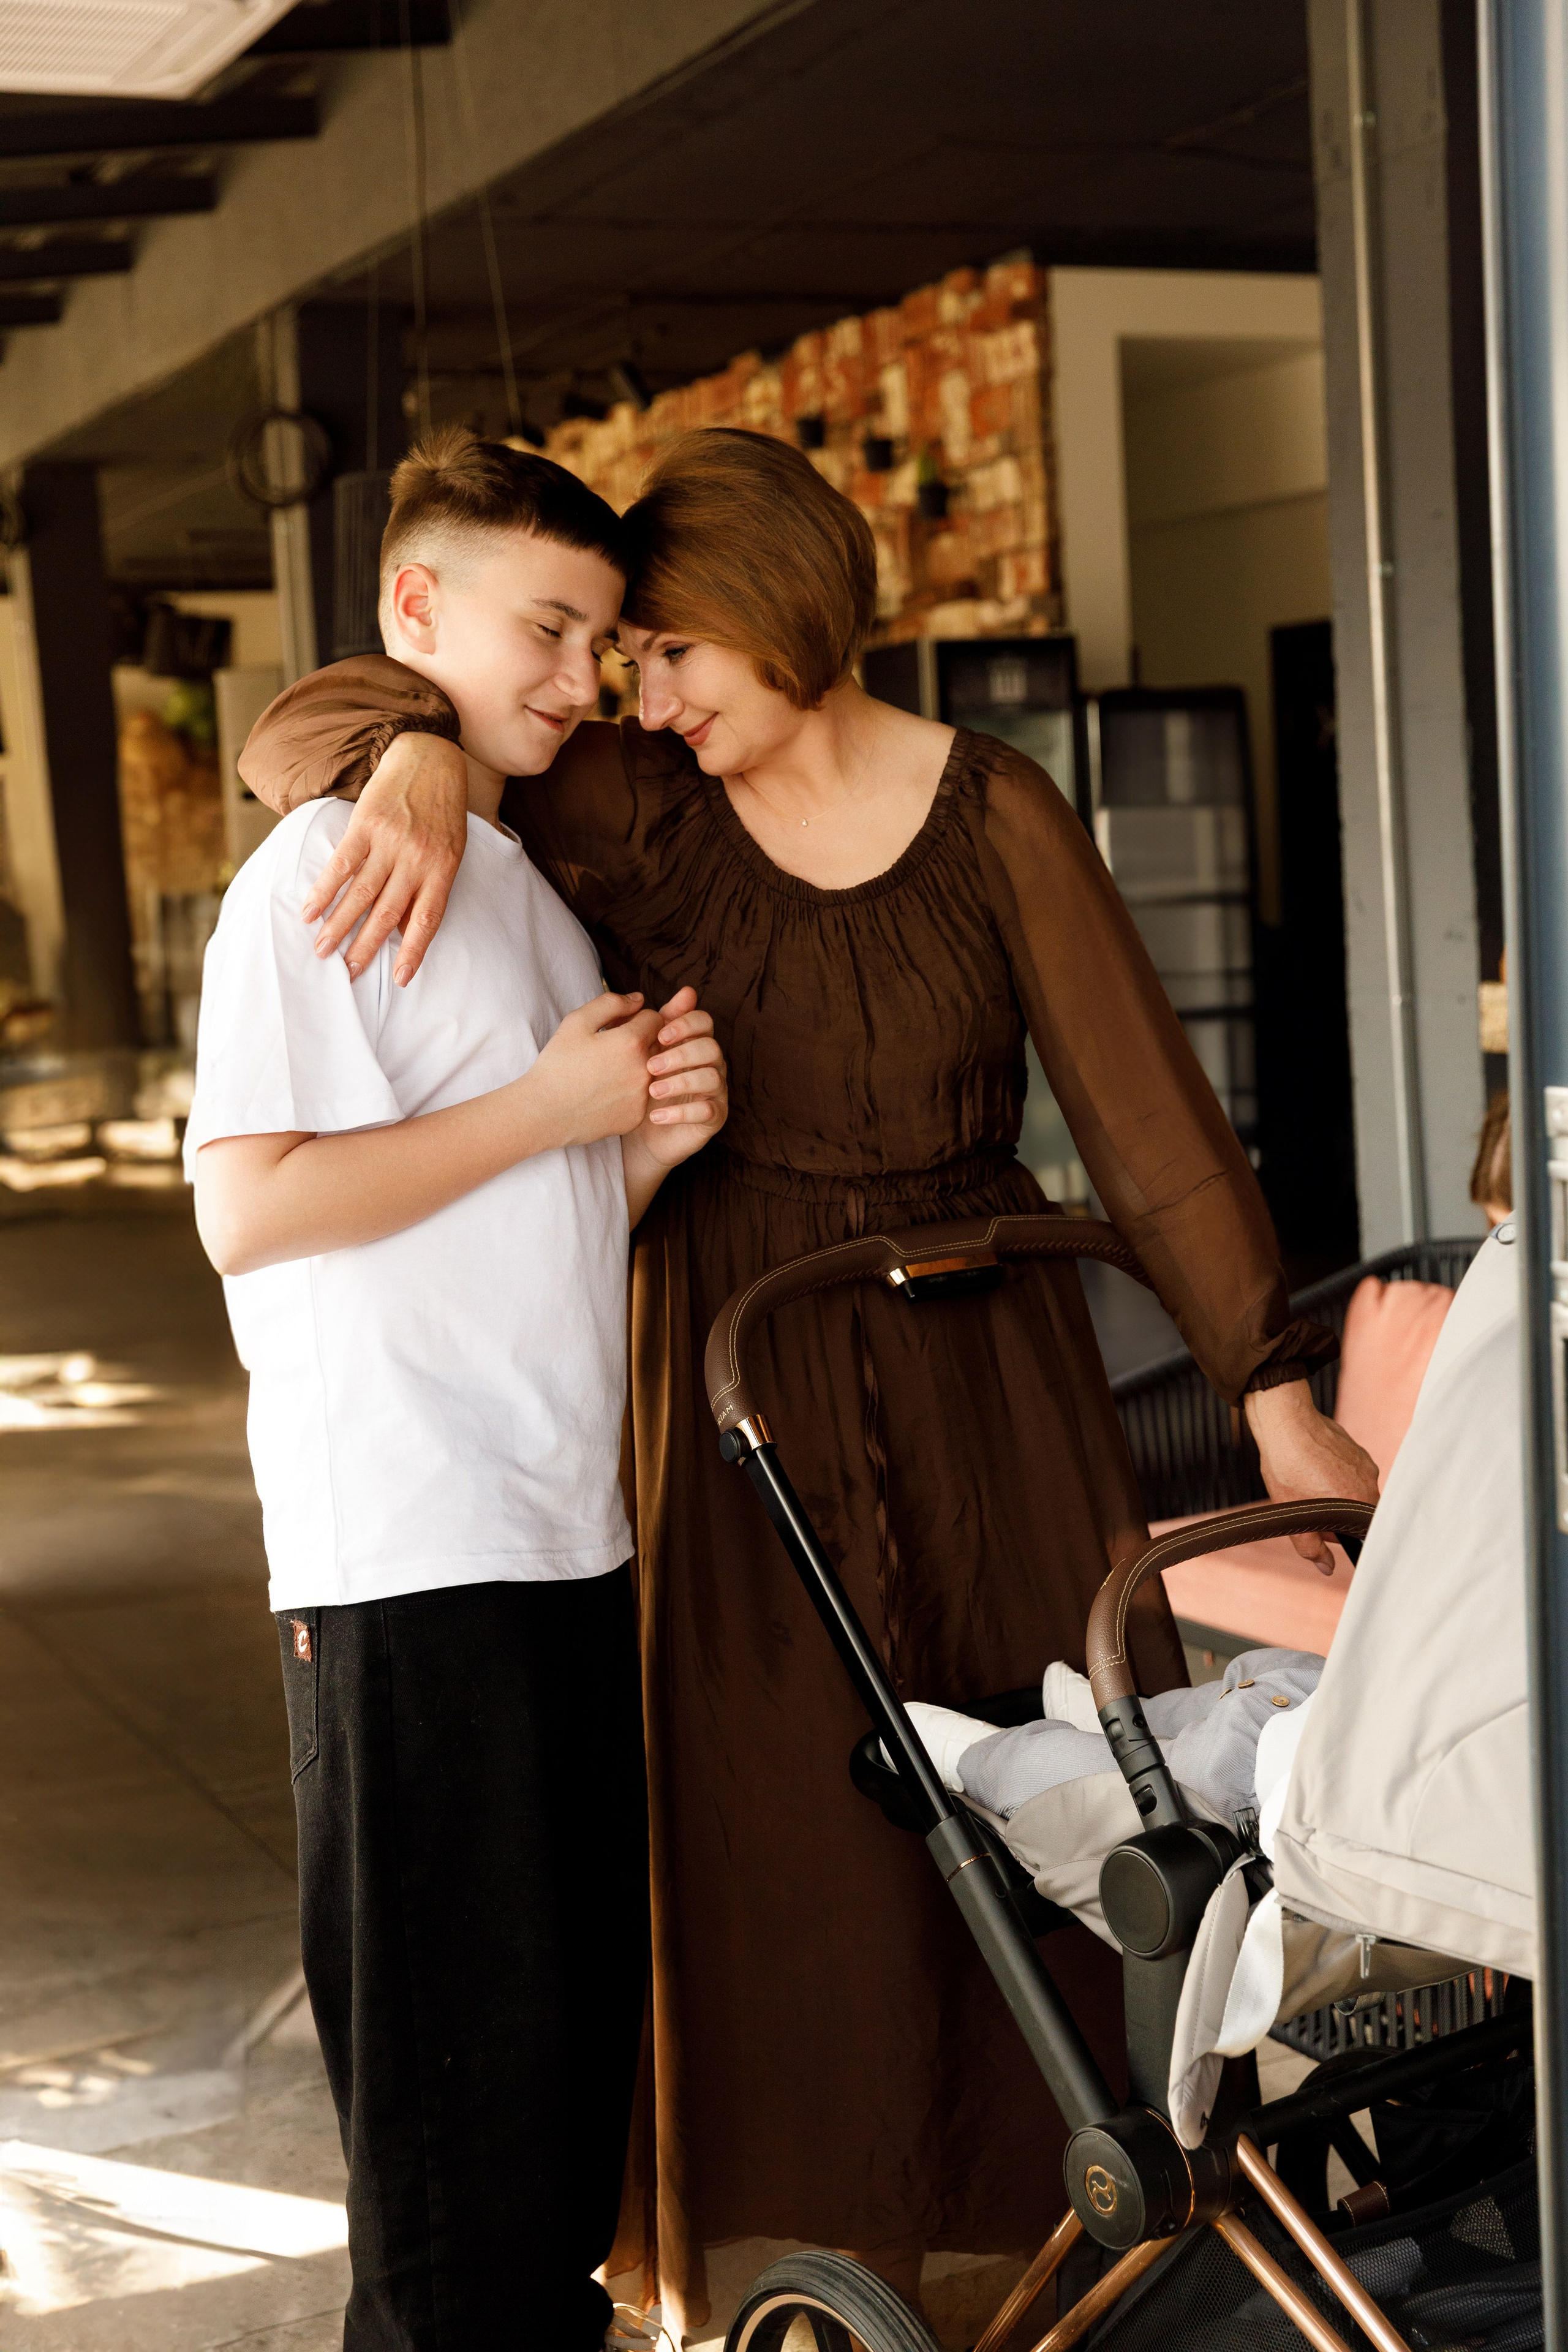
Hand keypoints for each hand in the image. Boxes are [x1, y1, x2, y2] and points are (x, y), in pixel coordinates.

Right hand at [303, 732, 468, 985]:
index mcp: (442, 869)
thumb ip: (430, 887)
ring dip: (339, 926)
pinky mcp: (366, 824)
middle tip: (348, 973)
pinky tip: (310, 911)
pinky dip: (325, 890)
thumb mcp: (449, 850)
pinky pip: (342, 865)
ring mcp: (391, 842)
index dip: (413, 952)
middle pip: (388, 913)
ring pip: (361, 894)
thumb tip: (406, 929)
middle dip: (366, 947)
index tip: (400, 980)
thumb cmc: (441, 811)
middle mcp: (417, 859)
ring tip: (322, 950)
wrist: (429, 758)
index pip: (426, 920)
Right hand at [527, 990, 661, 1146]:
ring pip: (653, 1070)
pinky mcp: (637, 1116)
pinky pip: (643, 1096)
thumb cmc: (558, 1064)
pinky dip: (630, 1091)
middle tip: (609, 1049)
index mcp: (632, 1042)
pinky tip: (605, 1092)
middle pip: (658, 1044)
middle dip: (639, 1040)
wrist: (544, 1113)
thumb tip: (639, 999)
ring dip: (637, 1065)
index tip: (617, 1027)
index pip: (655, 1018)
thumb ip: (611, 1003)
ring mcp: (643, 1096)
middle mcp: (645, 1070)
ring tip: (607, 1071)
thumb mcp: (577, 1022)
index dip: (636, 1018)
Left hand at [628, 987, 728, 1171]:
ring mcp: (716, 1091)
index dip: (685, 1024)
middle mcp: (712, 1064)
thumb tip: (686, 990)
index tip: (661, 1036)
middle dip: (681, 1055)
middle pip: (711, 1048)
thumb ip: (661, 1022)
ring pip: (712, 1078)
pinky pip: (707, 1111)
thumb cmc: (645, 1084)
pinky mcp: (714, 1118)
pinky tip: (655, 1116)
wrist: (642, 1131)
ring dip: (680, 1082)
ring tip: (651, 1091)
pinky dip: (680, 1113)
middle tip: (650, 1067)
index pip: (704, 1021)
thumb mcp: (647, 1051)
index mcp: (696, 1042)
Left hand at [1244, 1379, 1380, 1571]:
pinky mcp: (1355, 1448)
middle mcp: (1369, 1480)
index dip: (1342, 1536)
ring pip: (1353, 1490)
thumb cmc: (1287, 1466)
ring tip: (1305, 1483)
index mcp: (1359, 1500)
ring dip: (1333, 1494)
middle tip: (1307, 1506)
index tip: (1324, 1532)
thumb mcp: (1292, 1513)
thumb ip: (1311, 1546)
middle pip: (1358, 1511)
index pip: (1365, 1532)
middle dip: (1335, 1515)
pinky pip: (1349, 1470)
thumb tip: (1327, 1569)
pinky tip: (1310, 1468)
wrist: (1284, 1420)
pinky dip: (1332, 1474)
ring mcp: (1364, 1461)